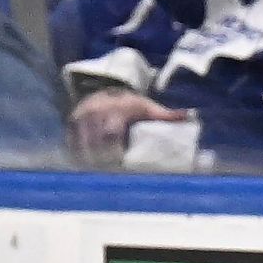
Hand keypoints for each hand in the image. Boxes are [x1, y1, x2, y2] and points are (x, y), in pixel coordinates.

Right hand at [66, 88, 188, 163]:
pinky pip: (71, 141)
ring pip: (81, 142)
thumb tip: (192, 117)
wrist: (105, 90)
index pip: (112, 132)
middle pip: (96, 140)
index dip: (115, 149)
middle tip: (109, 172)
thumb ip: (168, 115)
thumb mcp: (149, 108)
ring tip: (96, 172)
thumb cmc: (131, 105)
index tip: (120, 161)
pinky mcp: (71, 123)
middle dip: (101, 157)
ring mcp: (81, 117)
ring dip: (88, 158)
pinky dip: (76, 153)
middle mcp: (96, 112)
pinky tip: (82, 166)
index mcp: (116, 110)